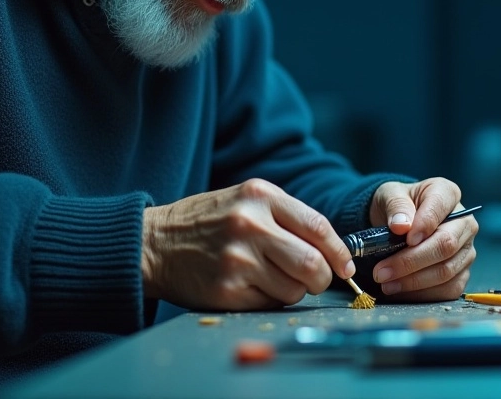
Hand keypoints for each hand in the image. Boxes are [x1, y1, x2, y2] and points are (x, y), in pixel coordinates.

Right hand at [141, 179, 354, 310]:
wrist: (155, 242)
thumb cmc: (208, 222)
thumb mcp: (245, 200)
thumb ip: (286, 217)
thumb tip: (333, 251)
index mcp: (260, 196)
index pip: (318, 227)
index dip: (339, 252)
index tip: (345, 266)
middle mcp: (250, 225)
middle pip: (312, 264)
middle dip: (321, 278)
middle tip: (313, 280)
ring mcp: (237, 259)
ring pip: (294, 289)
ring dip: (292, 290)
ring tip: (270, 278)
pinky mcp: (227, 289)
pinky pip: (269, 304)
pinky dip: (268, 300)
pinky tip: (248, 286)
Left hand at [367, 178, 477, 300]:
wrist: (400, 222)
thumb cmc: (398, 206)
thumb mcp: (390, 195)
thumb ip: (396, 206)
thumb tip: (401, 225)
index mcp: (447, 194)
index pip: (440, 209)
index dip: (424, 225)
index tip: (404, 238)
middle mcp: (464, 222)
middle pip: (446, 244)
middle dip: (411, 261)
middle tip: (381, 271)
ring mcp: (466, 249)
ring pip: (447, 270)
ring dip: (413, 281)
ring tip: (385, 283)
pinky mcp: (462, 272)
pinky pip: (449, 289)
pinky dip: (423, 294)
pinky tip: (401, 290)